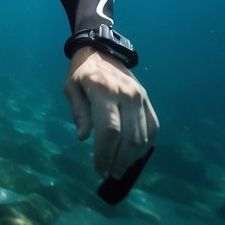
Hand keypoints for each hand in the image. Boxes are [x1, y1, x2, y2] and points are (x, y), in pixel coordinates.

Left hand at [63, 47, 158, 177]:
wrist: (101, 50)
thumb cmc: (81, 73)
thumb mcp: (71, 88)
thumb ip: (79, 113)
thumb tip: (84, 139)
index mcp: (103, 90)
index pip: (109, 130)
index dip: (104, 154)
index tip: (98, 169)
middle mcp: (126, 93)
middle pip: (129, 137)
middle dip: (119, 161)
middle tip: (109, 174)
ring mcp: (140, 96)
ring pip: (142, 136)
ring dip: (132, 158)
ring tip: (119, 168)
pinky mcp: (147, 99)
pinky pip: (153, 127)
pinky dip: (145, 145)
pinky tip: (133, 156)